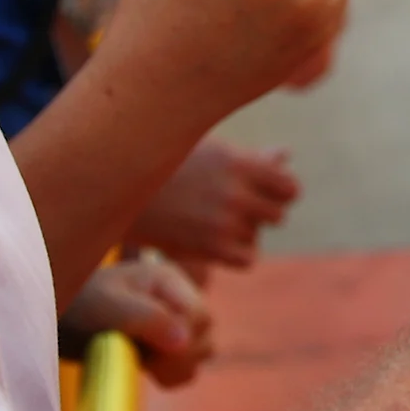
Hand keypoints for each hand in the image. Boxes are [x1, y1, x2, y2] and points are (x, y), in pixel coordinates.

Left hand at [65, 253, 216, 387]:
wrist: (53, 320)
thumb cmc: (77, 306)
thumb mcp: (107, 307)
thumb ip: (148, 318)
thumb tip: (185, 341)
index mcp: (167, 279)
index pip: (199, 316)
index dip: (180, 339)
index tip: (150, 350)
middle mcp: (176, 299)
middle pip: (205, 335)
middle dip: (178, 355)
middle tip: (142, 358)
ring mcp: (173, 323)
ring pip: (201, 352)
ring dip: (175, 366)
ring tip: (140, 362)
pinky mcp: (165, 347)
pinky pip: (187, 369)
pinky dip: (171, 376)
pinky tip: (144, 369)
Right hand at [131, 137, 298, 269]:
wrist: (119, 190)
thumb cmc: (167, 164)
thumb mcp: (209, 151)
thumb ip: (251, 159)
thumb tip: (286, 155)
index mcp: (239, 163)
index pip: (290, 189)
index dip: (278, 192)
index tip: (260, 191)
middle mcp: (235, 193)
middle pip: (278, 215)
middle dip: (261, 212)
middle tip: (232, 207)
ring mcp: (222, 223)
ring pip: (257, 237)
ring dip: (242, 233)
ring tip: (213, 220)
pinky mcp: (209, 249)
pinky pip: (247, 260)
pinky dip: (236, 254)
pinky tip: (215, 241)